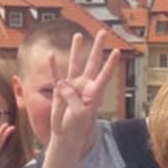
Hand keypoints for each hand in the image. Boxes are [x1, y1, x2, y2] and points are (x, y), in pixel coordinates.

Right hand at [50, 32, 118, 146]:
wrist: (66, 135)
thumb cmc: (77, 127)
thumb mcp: (79, 114)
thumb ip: (72, 98)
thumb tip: (63, 84)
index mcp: (94, 93)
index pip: (104, 75)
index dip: (110, 64)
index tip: (117, 51)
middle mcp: (84, 85)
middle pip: (92, 62)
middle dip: (97, 48)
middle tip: (103, 33)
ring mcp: (72, 86)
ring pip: (74, 63)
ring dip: (76, 50)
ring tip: (78, 35)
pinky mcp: (59, 90)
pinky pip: (56, 76)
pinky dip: (53, 66)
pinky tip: (50, 55)